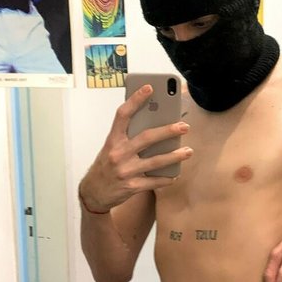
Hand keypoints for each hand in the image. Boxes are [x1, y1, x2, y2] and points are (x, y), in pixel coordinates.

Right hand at [79, 84, 192, 212]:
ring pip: (155, 161)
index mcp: (112, 140)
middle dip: (168, 131)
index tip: (149, 88)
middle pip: (147, 138)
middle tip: (184, 126)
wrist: (93, 193)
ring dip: (175, 156)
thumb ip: (127, 138)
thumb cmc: (105, 166)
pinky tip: (175, 174)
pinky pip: (154, 182)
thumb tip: (154, 124)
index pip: (123, 115)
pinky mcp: (132, 187)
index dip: (135, 100)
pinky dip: (167, 178)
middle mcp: (118, 154)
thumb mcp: (111, 148)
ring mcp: (125, 171)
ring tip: (188, 151)